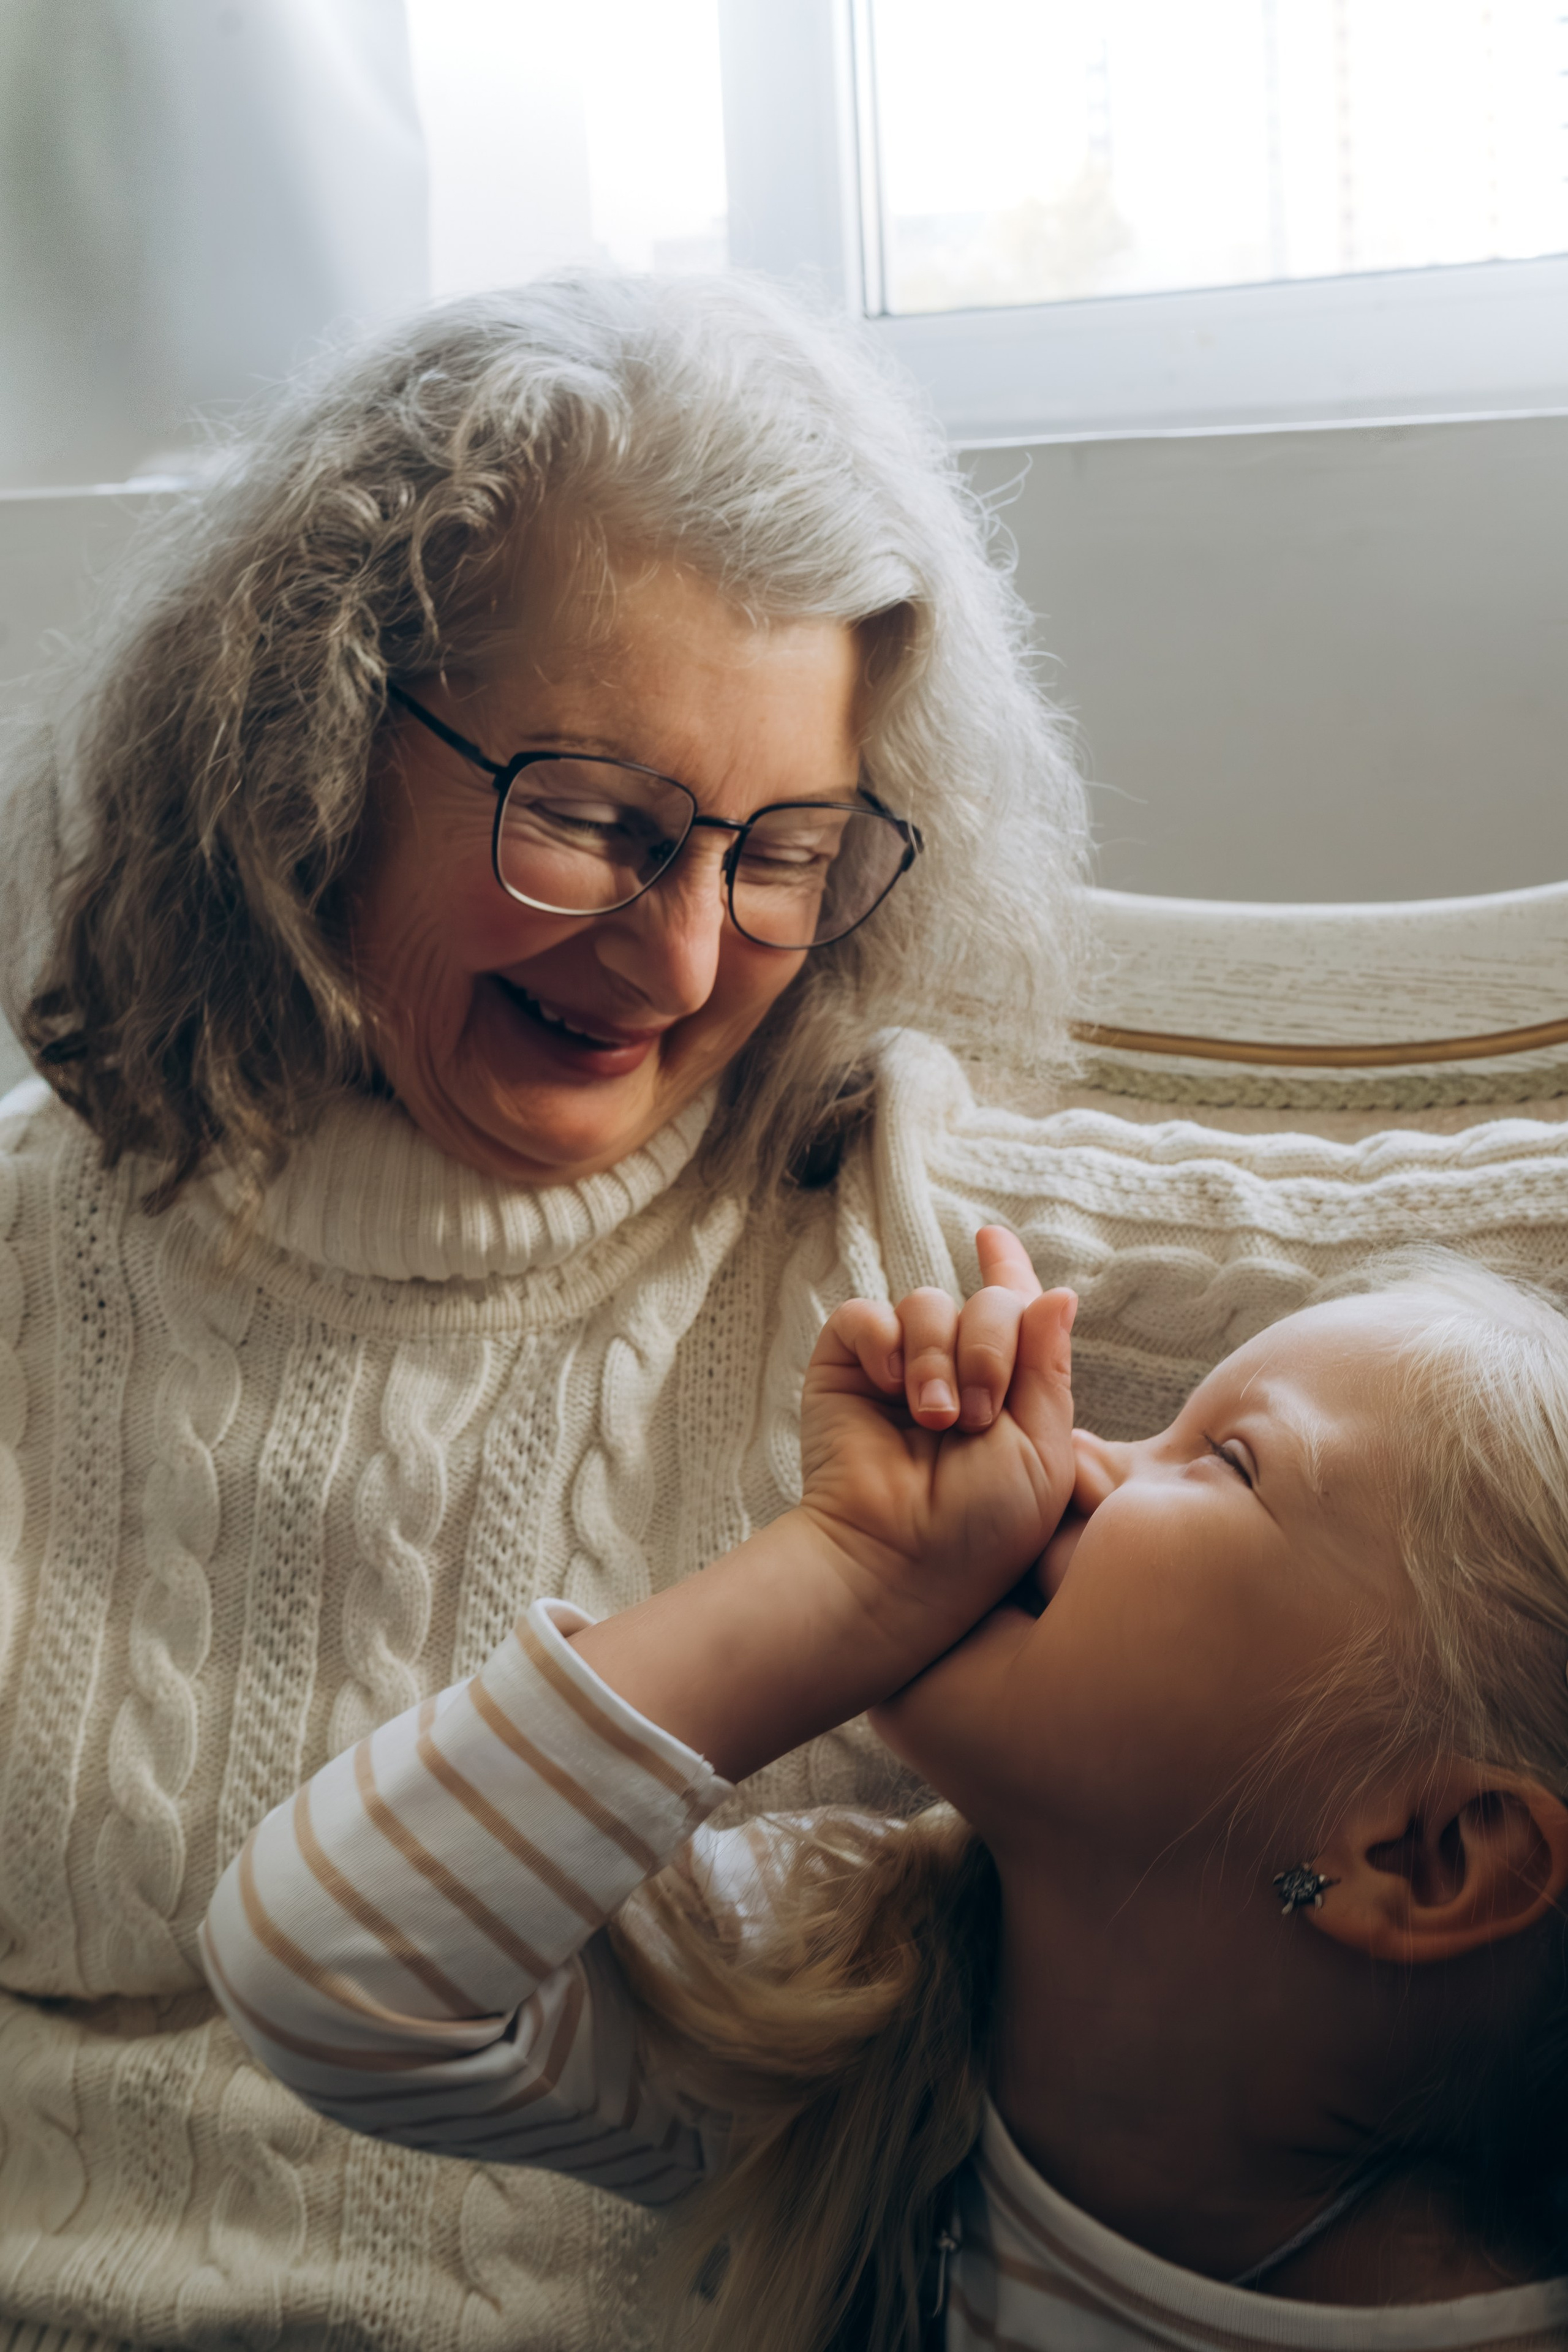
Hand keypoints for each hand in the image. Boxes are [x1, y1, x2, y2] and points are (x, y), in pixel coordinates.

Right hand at [798, 1228, 1076, 1672]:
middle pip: (986, 1301)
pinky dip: (885, 1338)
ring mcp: (897, 1368)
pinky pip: (866, 1314)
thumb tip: (1058, 1292)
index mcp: (1010, 1389)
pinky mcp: (846, 1369)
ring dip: (940, 1356)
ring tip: (935, 1419)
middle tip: (978, 1415)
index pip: (1015, 1311)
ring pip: (928, 1302)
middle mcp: (954, 1370)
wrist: (903, 1559)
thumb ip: (1049, 1367)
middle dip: (991, 1346)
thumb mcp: (1046, 1448)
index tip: (991, 1239)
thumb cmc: (983, 1526)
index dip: (1008, 1269)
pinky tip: (893, 1385)